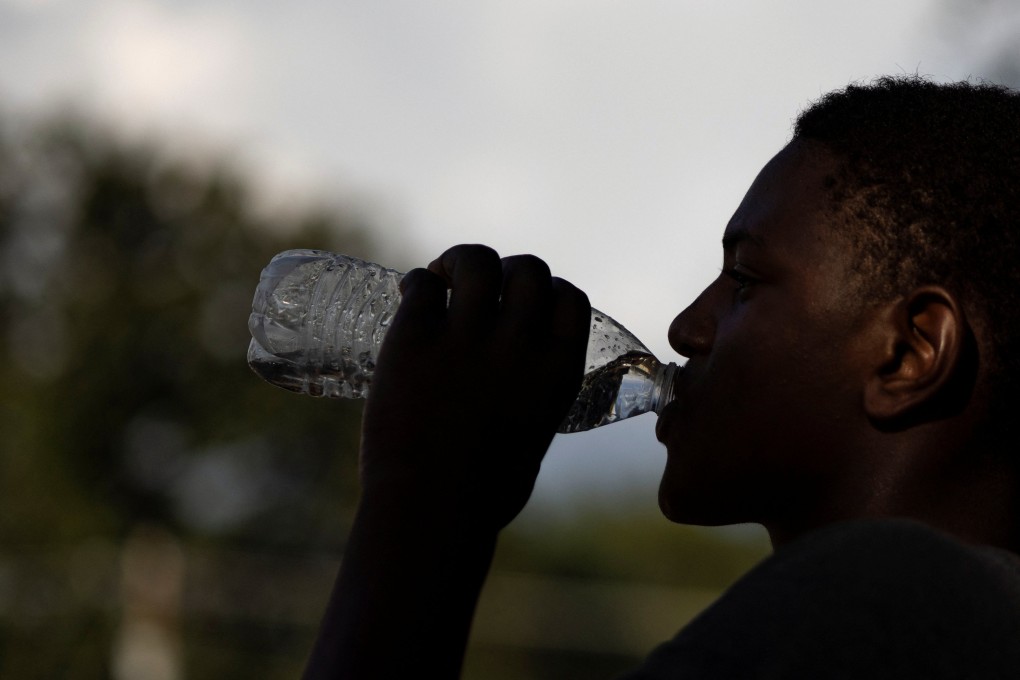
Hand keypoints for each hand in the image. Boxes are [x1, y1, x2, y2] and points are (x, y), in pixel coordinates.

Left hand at [359, 244, 590, 531]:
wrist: (431, 513)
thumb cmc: (482, 495)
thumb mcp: (532, 439)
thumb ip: (529, 400)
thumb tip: (507, 387)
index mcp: (558, 371)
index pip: (570, 298)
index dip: (548, 290)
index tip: (526, 300)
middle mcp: (519, 345)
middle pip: (526, 269)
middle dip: (506, 269)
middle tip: (478, 287)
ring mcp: (467, 339)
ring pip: (475, 262)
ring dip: (461, 262)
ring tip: (443, 277)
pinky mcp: (415, 340)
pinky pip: (423, 285)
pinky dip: (418, 283)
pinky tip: (411, 293)